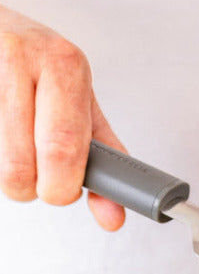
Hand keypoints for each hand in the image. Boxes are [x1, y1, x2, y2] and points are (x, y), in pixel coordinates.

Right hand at [0, 6, 125, 229]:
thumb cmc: (40, 66)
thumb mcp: (80, 99)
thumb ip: (103, 156)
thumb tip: (113, 215)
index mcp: (63, 64)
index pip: (64, 145)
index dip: (62, 184)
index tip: (64, 193)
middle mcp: (19, 58)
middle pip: (20, 164)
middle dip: (30, 187)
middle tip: (37, 179)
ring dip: (6, 172)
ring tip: (15, 145)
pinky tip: (0, 132)